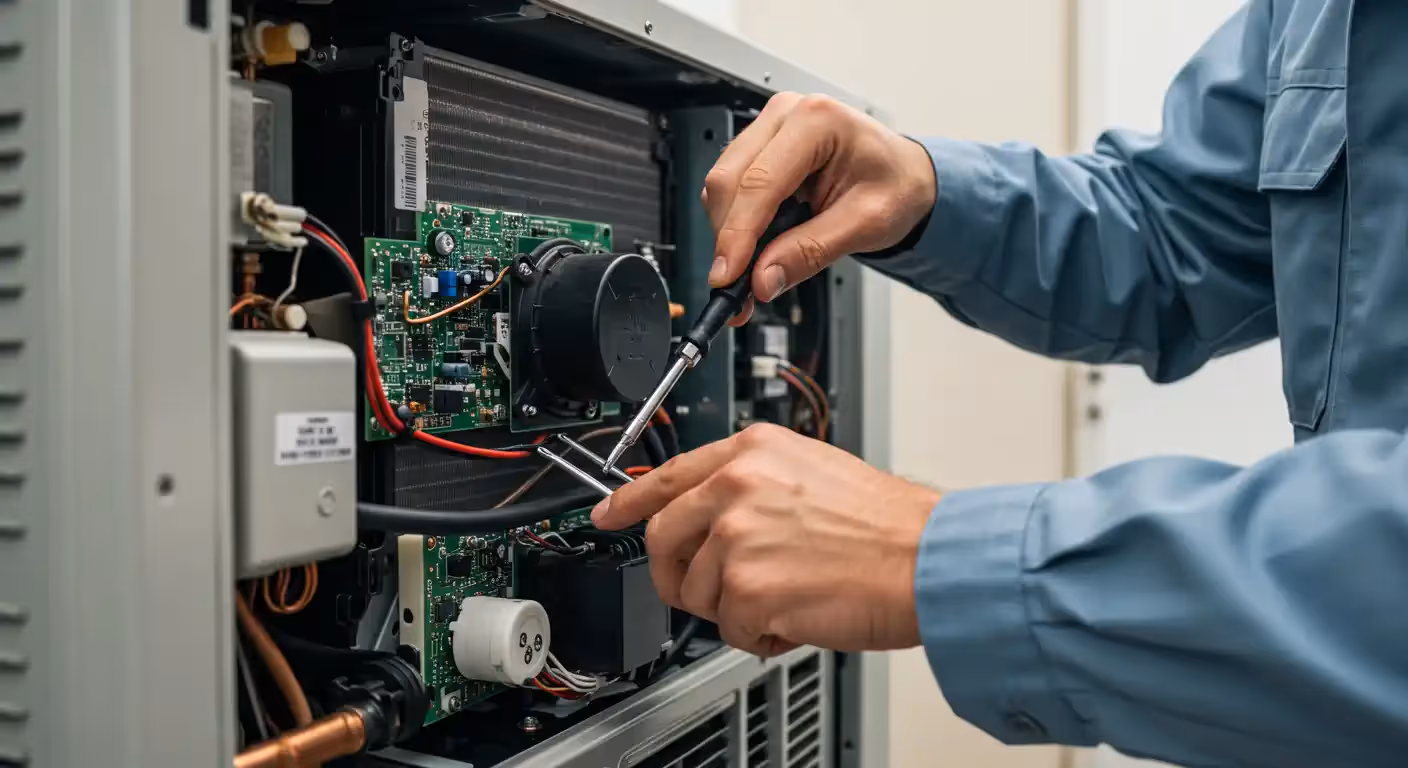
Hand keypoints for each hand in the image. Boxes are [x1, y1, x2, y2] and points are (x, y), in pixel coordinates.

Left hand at [592, 424, 940, 655]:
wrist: (929, 559)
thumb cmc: (887, 524)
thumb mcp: (811, 470)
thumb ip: (753, 485)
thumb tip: (712, 517)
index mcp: (752, 451)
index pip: (668, 475)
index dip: (629, 500)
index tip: (608, 515)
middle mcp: (736, 488)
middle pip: (664, 540)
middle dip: (678, 575)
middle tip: (706, 590)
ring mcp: (737, 539)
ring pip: (697, 592)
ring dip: (735, 608)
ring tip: (788, 595)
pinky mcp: (747, 590)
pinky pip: (729, 629)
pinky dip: (761, 635)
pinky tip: (797, 616)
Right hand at [703, 92, 936, 323]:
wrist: (905, 176)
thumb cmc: (896, 185)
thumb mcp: (866, 224)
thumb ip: (811, 251)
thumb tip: (763, 278)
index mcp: (818, 121)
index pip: (760, 182)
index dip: (738, 234)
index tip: (727, 276)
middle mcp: (786, 115)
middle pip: (729, 180)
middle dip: (728, 239)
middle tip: (735, 286)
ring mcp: (768, 129)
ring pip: (721, 186)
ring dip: (728, 235)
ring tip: (751, 272)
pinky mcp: (758, 149)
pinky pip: (730, 190)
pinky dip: (735, 226)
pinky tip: (755, 249)